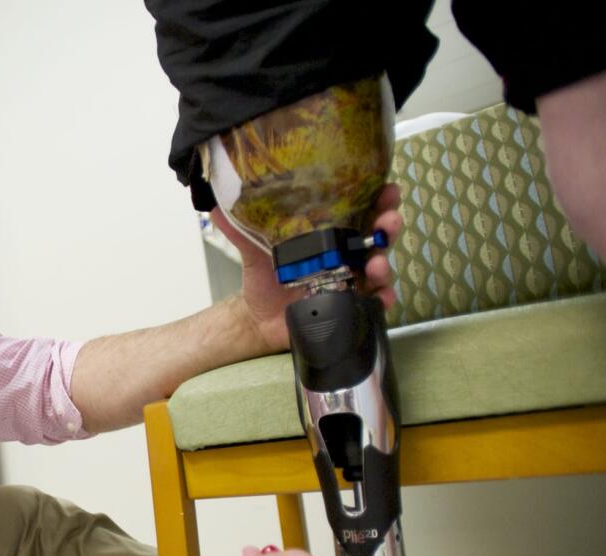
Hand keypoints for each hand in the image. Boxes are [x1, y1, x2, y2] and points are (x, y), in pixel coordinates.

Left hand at [212, 184, 403, 352]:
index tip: (387, 187)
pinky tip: (381, 296)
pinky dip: (382, 299)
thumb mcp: (254, 250)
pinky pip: (373, 303)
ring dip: (384, 264)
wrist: (257, 318)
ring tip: (376, 264)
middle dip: (389, 225)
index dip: (379, 197)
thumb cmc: (265, 278)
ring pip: (380, 268)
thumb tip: (216, 204)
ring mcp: (352, 281)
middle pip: (378, 235)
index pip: (361, 209)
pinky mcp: (351, 306)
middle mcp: (346, 254)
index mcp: (329, 233)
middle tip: (388, 221)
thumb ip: (240, 228)